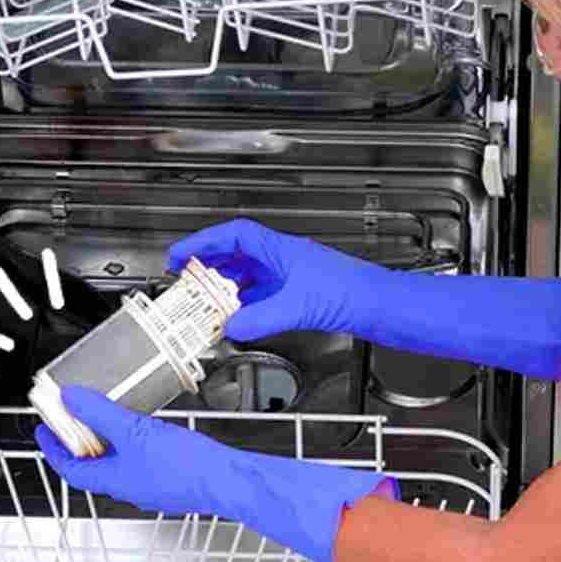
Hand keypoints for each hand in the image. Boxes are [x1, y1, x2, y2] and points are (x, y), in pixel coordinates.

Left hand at [36, 385, 389, 561]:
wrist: (228, 480)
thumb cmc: (187, 467)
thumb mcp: (135, 431)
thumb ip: (100, 414)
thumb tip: (71, 400)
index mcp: (114, 480)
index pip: (70, 469)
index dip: (52, 449)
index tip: (43, 431)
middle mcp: (130, 487)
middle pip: (92, 466)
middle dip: (79, 443)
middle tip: (73, 420)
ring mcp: (152, 485)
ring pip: (118, 463)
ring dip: (106, 442)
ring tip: (106, 416)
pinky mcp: (172, 480)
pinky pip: (141, 461)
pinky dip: (133, 444)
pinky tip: (145, 428)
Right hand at [169, 219, 560, 379]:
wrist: (381, 307)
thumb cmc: (351, 294)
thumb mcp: (298, 306)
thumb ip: (261, 316)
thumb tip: (231, 326)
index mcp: (280, 250)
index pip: (234, 236)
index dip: (203, 243)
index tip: (179, 256)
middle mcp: (284, 259)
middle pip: (237, 255)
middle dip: (209, 267)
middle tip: (185, 284)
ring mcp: (292, 276)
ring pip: (248, 276)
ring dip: (225, 289)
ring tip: (205, 306)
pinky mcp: (300, 295)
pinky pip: (261, 295)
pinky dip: (244, 305)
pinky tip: (238, 320)